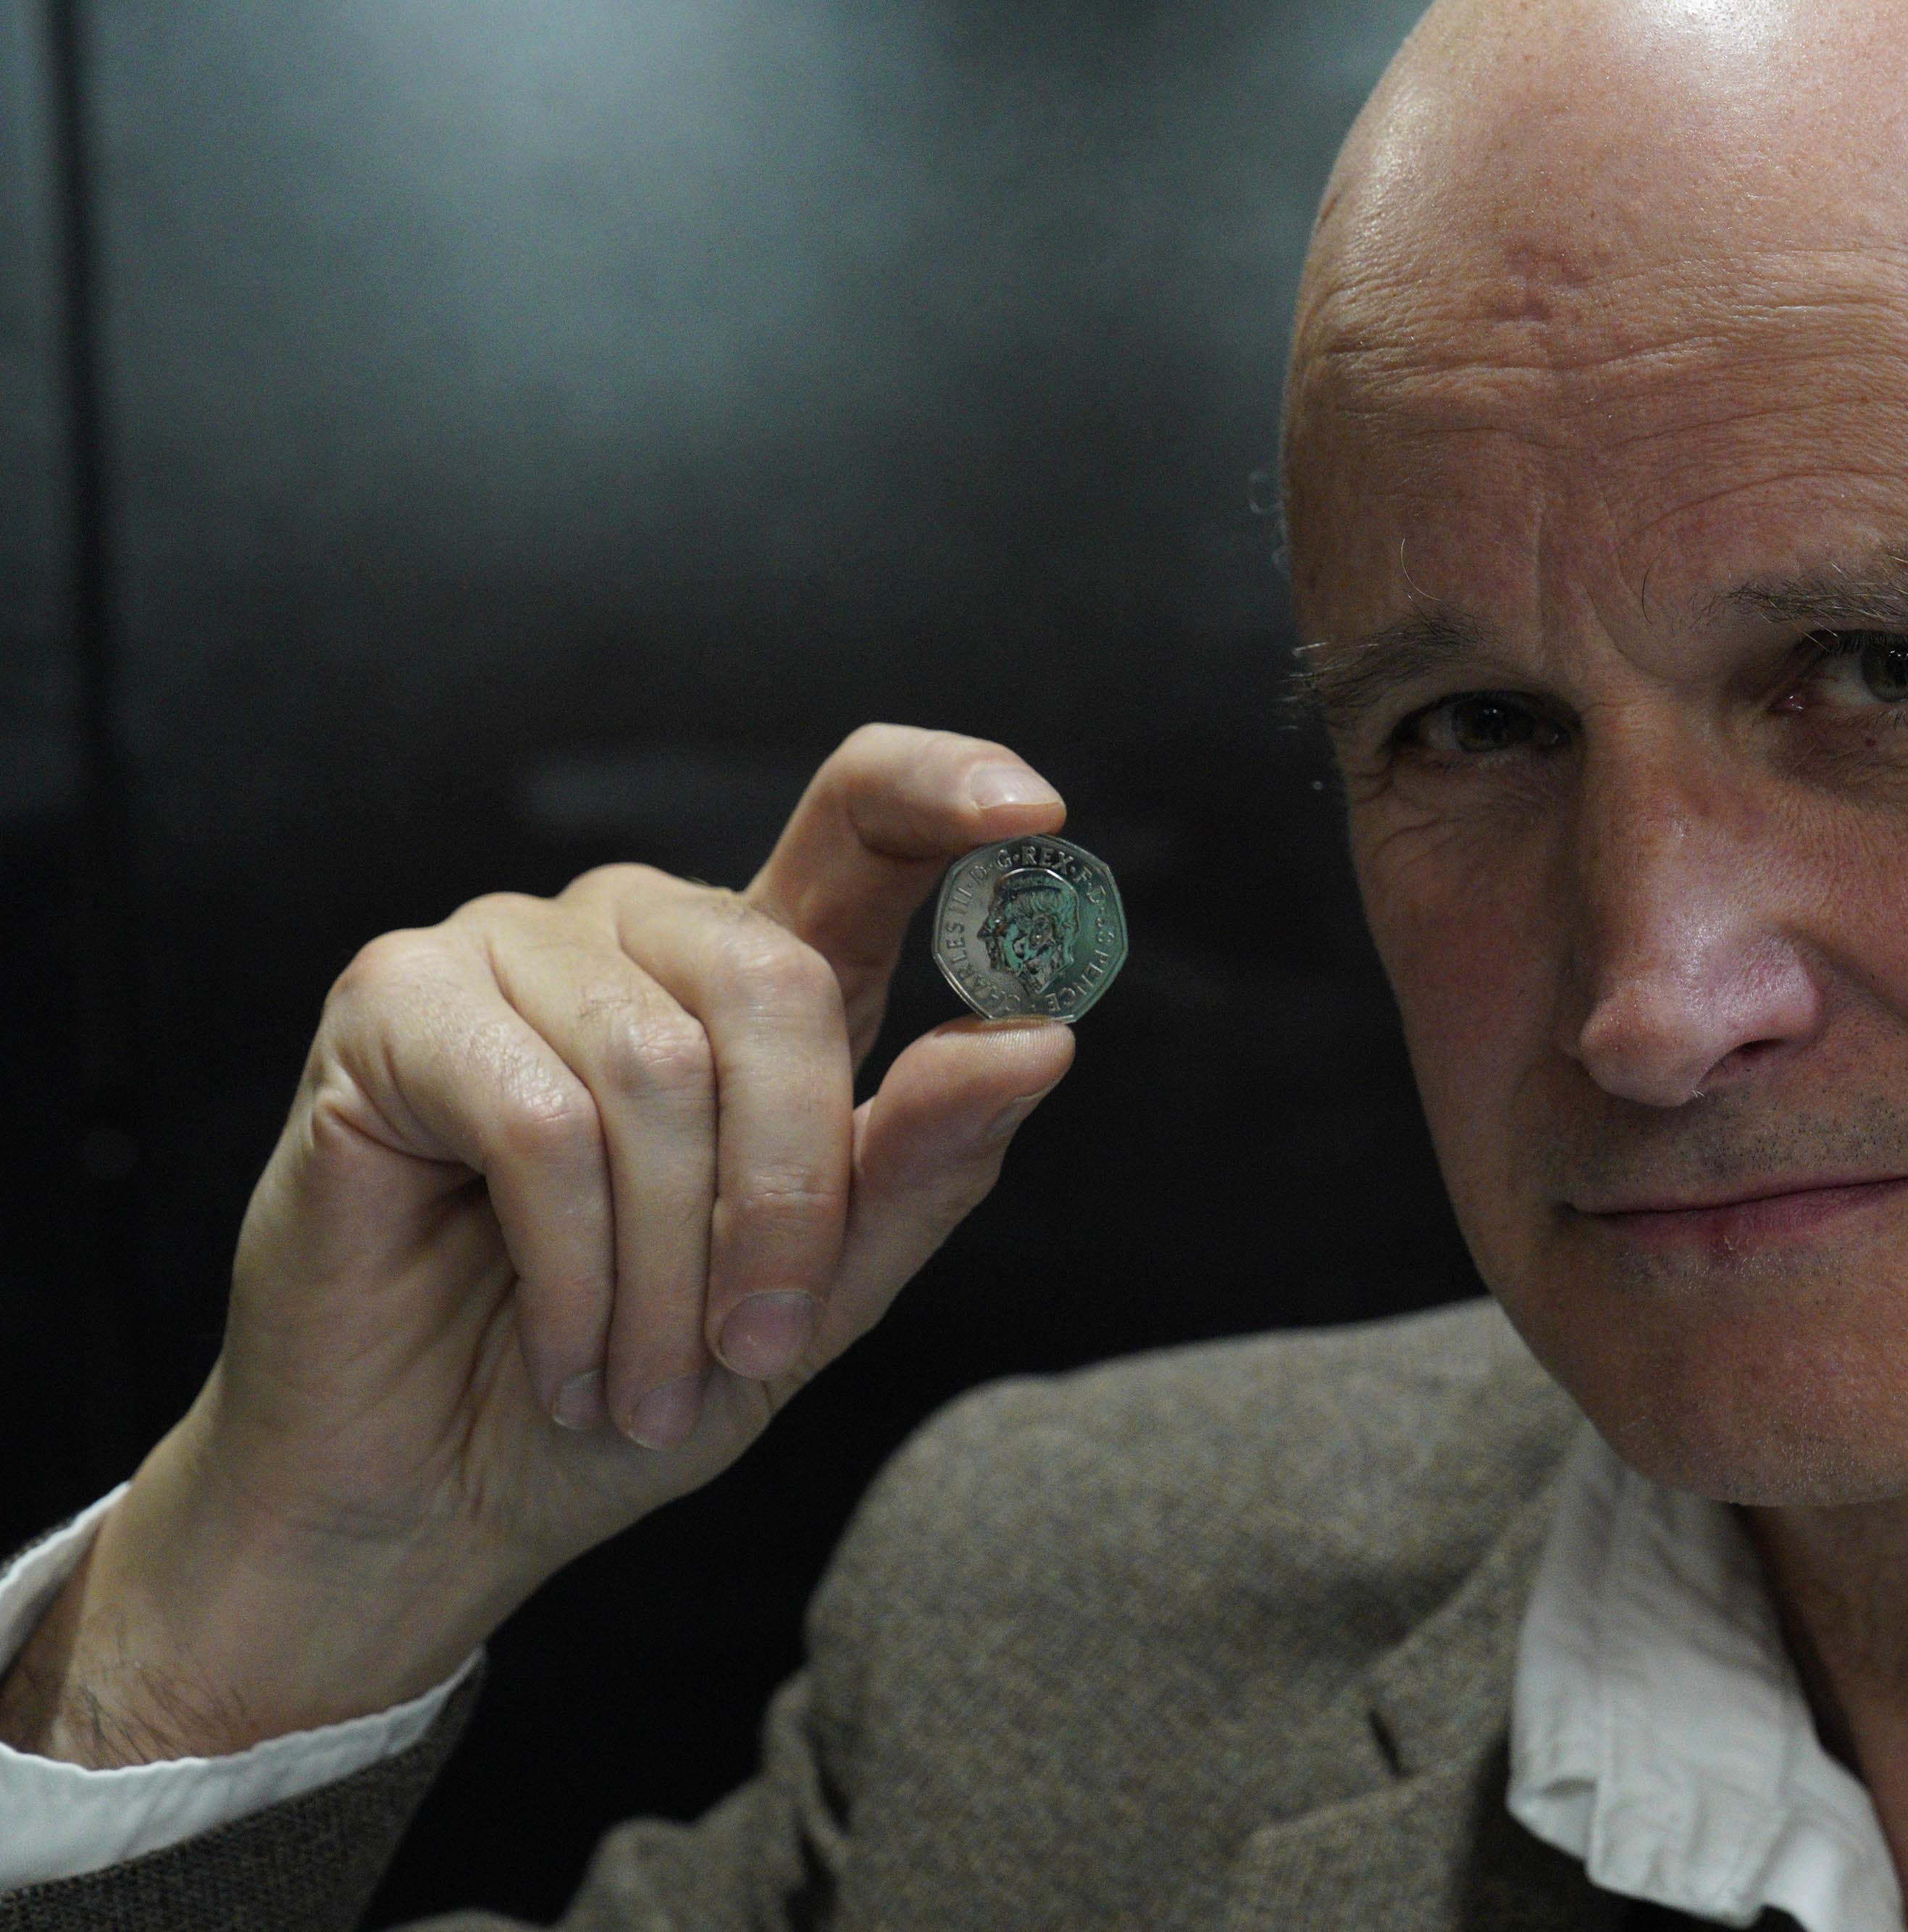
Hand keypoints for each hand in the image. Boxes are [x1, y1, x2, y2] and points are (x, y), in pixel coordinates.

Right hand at [0, 726, 1074, 1763]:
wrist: (445, 1496)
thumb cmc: (641, 1383)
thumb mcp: (821, 1296)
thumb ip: (926, 1165)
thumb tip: (1039, 1040)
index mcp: (759, 975)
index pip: (862, 823)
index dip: (944, 790)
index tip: (1036, 809)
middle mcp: (640, 931)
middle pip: (776, 981)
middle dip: (788, 1197)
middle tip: (756, 1347)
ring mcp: (508, 948)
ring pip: (658, 1066)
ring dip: (669, 1268)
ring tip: (644, 1383)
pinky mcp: (391, 1002)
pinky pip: (536, 1118)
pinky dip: (574, 1267)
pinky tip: (567, 1351)